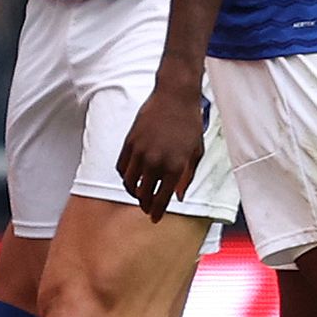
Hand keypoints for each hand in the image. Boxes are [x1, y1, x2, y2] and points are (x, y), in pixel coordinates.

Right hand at [115, 81, 207, 220]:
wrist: (175, 98)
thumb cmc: (190, 125)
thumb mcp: (196, 153)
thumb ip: (187, 177)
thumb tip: (178, 196)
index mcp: (175, 166)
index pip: (162, 198)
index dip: (158, 212)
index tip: (155, 219)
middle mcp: (155, 162)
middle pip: (144, 193)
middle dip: (145, 205)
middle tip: (147, 209)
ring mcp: (140, 152)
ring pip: (129, 182)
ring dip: (133, 192)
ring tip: (138, 194)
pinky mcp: (129, 142)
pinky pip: (121, 166)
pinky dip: (124, 176)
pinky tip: (130, 177)